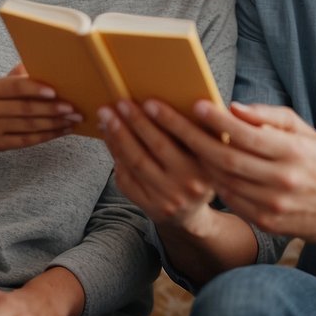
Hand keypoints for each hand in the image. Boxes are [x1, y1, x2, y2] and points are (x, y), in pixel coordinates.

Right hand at [0, 64, 81, 151]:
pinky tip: (61, 131)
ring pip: (29, 127)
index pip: (15, 87)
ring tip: (73, 120)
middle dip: (53, 110)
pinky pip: (26, 141)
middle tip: (74, 109)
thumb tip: (45, 64)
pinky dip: (46, 136)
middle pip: (25, 109)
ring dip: (54, 124)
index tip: (55, 92)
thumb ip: (17, 76)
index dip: (36, 89)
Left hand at [99, 99, 216, 232]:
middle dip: (135, 122)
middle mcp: (187, 184)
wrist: (191, 216)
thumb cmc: (198, 175)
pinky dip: (117, 157)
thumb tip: (177, 99)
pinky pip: (127, 179)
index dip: (166, 119)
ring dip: (118, 136)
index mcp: (206, 166)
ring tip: (107, 117)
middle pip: (155, 148)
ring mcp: (166, 198)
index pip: (184, 138)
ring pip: (136, 163)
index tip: (149, 101)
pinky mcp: (149, 207)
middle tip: (120, 103)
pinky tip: (110, 139)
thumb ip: (200, 133)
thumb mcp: (208, 156)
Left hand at [155, 99, 315, 242]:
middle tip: (166, 119)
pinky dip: (214, 182)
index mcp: (294, 153)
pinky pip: (230, 200)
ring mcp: (273, 206)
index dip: (218, 120)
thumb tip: (235, 108)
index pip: (246, 134)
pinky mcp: (267, 223)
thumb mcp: (307, 133)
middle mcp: (283, 181)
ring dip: (196, 160)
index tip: (195, 105)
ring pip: (223, 180)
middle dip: (190, 136)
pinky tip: (200, 167)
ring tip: (173, 139)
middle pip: (226, 158)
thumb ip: (272, 118)